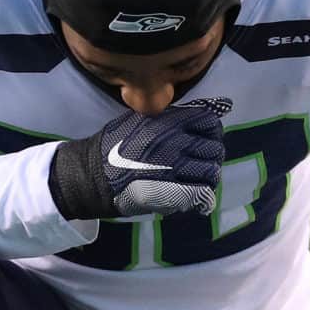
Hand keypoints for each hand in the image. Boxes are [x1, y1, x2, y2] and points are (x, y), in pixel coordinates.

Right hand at [47, 97, 227, 220]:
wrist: (94, 176)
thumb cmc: (114, 147)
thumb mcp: (141, 120)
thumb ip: (169, 118)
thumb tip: (207, 109)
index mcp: (168, 121)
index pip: (209, 122)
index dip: (211, 133)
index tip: (204, 141)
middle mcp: (175, 140)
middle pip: (215, 148)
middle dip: (210, 158)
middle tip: (199, 166)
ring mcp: (175, 166)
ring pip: (211, 172)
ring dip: (206, 179)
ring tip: (194, 184)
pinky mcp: (173, 191)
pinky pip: (203, 194)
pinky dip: (202, 199)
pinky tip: (193, 200)